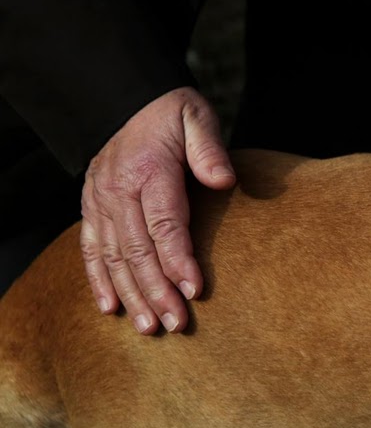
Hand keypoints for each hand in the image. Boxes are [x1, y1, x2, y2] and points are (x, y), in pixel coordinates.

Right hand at [80, 87, 235, 333]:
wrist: (128, 99)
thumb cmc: (173, 114)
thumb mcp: (197, 116)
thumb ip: (209, 148)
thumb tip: (223, 181)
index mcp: (148, 170)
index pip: (164, 224)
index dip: (179, 260)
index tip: (195, 291)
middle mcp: (118, 190)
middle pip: (137, 249)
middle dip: (157, 290)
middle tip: (176, 324)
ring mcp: (100, 201)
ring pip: (111, 257)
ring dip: (130, 294)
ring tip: (149, 328)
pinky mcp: (91, 208)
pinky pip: (90, 249)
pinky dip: (98, 280)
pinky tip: (112, 308)